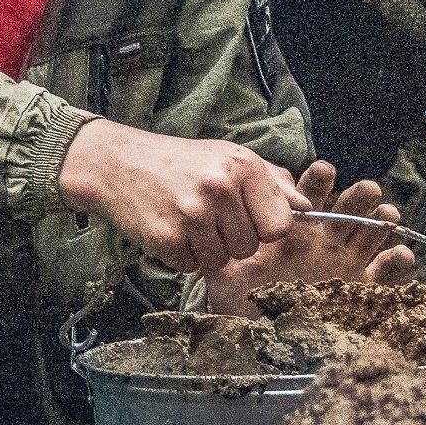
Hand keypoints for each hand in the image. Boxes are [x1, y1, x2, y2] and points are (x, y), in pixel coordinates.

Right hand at [58, 118, 304, 275]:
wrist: (117, 163)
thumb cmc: (179, 161)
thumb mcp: (228, 157)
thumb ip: (272, 181)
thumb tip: (308, 207)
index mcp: (242, 167)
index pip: (280, 225)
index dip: (264, 227)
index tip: (246, 217)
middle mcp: (219, 189)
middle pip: (250, 248)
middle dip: (232, 239)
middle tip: (208, 216)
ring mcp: (191, 215)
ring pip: (221, 261)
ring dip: (206, 249)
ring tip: (187, 221)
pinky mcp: (166, 239)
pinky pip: (191, 267)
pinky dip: (181, 255)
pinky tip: (170, 228)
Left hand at [206, 161, 415, 314]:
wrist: (264, 329)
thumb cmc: (243, 298)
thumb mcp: (224, 276)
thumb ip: (218, 258)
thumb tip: (209, 244)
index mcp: (293, 228)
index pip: (307, 196)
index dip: (317, 183)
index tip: (322, 171)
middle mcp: (323, 239)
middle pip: (346, 208)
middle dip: (357, 196)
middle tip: (365, 188)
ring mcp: (346, 260)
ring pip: (370, 232)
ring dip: (381, 220)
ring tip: (387, 213)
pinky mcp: (363, 288)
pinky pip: (385, 273)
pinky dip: (396, 263)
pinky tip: (401, 255)